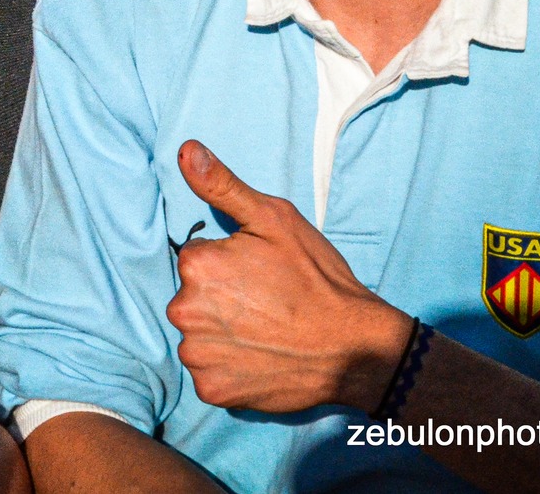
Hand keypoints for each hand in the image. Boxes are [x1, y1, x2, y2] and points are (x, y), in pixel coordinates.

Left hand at [167, 141, 411, 413]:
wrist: (354, 349)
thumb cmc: (317, 279)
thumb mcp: (275, 220)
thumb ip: (222, 185)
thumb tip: (185, 149)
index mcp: (197, 265)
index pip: (196, 260)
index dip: (228, 265)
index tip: (259, 275)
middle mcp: (185, 310)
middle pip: (192, 298)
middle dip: (220, 299)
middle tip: (265, 304)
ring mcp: (197, 354)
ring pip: (198, 336)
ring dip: (222, 334)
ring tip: (264, 332)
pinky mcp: (211, 389)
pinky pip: (208, 372)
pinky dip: (228, 367)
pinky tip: (260, 358)